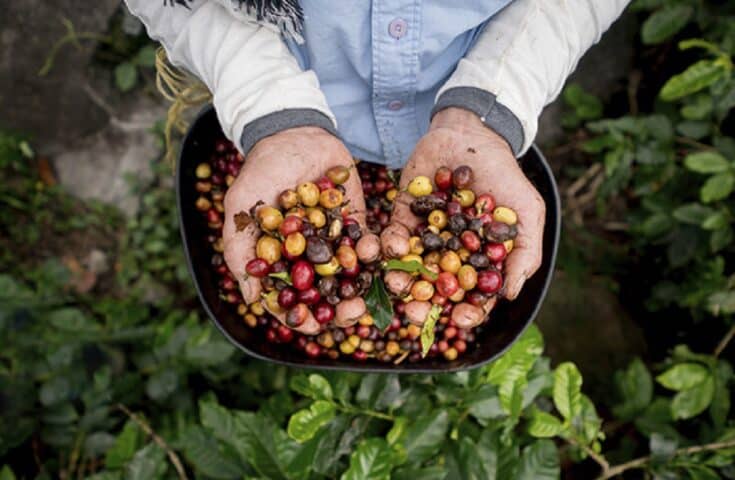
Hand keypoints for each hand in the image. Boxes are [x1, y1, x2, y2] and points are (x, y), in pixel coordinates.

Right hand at [222, 127, 366, 306]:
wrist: (293, 134)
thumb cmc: (260, 171)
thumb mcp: (241, 207)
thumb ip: (240, 250)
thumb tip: (252, 298)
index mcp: (281, 261)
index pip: (291, 299)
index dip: (301, 317)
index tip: (313, 326)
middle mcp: (309, 258)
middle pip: (326, 295)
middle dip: (340, 310)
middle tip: (352, 314)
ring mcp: (334, 241)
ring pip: (350, 277)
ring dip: (361, 291)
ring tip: (368, 298)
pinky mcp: (356, 223)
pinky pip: (367, 244)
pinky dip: (373, 253)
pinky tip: (373, 254)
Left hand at [383, 108, 544, 306]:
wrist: (473, 134)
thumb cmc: (505, 175)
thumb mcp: (526, 212)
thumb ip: (523, 253)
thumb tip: (508, 295)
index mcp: (478, 261)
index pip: (472, 296)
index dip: (467, 312)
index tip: (459, 318)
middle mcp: (450, 255)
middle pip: (435, 291)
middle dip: (424, 305)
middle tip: (414, 314)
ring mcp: (425, 237)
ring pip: (410, 269)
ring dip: (401, 280)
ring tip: (396, 284)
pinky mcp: (403, 216)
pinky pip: (393, 237)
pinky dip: (391, 245)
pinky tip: (393, 247)